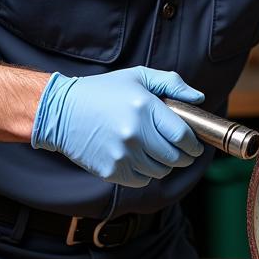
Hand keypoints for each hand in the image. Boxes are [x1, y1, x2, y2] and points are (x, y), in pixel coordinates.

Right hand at [31, 67, 204, 187]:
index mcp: (144, 107)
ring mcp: (122, 155)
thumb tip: (198, 98)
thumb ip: (171, 83)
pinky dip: (145, 173)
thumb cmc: (102, 92)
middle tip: (182, 151)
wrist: (60, 112)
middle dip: (184, 156)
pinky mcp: (111, 172)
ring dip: (164, 164)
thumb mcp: (137, 77)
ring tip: (156, 151)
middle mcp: (134, 133)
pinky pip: (142, 180)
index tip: (195, 144)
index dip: (194, 144)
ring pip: (160, 171)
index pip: (182, 136)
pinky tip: (138, 158)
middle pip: (175, 158)